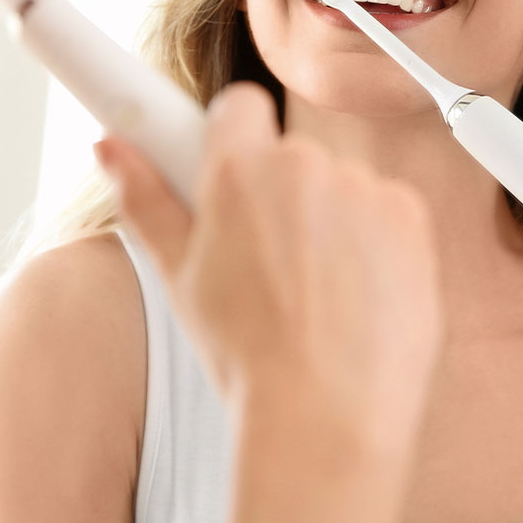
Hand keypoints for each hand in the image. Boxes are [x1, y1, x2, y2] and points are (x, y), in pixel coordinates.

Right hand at [94, 83, 442, 450]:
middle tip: (267, 264)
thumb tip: (111, 147)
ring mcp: (364, 189)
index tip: (231, 175)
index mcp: (239, 170)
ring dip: (330, 222)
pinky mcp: (411, 217)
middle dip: (280, 196)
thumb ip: (145, 199)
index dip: (233, 141)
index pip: (239, 106)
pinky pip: (386, 212)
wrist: (325, 416)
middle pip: (291, 155)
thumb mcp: (178, 278)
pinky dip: (375, 245)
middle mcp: (305, 165)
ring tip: (313, 296)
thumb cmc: (248, 357)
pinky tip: (355, 297)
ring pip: (341, 187)